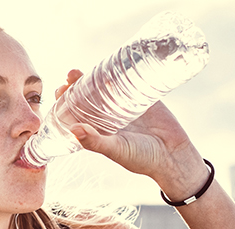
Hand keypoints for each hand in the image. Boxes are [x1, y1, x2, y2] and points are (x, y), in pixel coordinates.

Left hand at [55, 70, 209, 200]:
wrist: (175, 155)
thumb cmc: (144, 159)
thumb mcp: (117, 151)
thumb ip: (96, 142)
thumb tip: (73, 129)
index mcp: (98, 131)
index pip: (76, 113)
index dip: (65, 102)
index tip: (59, 92)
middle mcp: (108, 117)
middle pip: (86, 96)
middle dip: (76, 86)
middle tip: (71, 77)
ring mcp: (124, 105)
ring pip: (104, 87)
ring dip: (92, 77)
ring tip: (81, 70)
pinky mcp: (142, 97)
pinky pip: (127, 81)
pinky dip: (118, 72)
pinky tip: (110, 63)